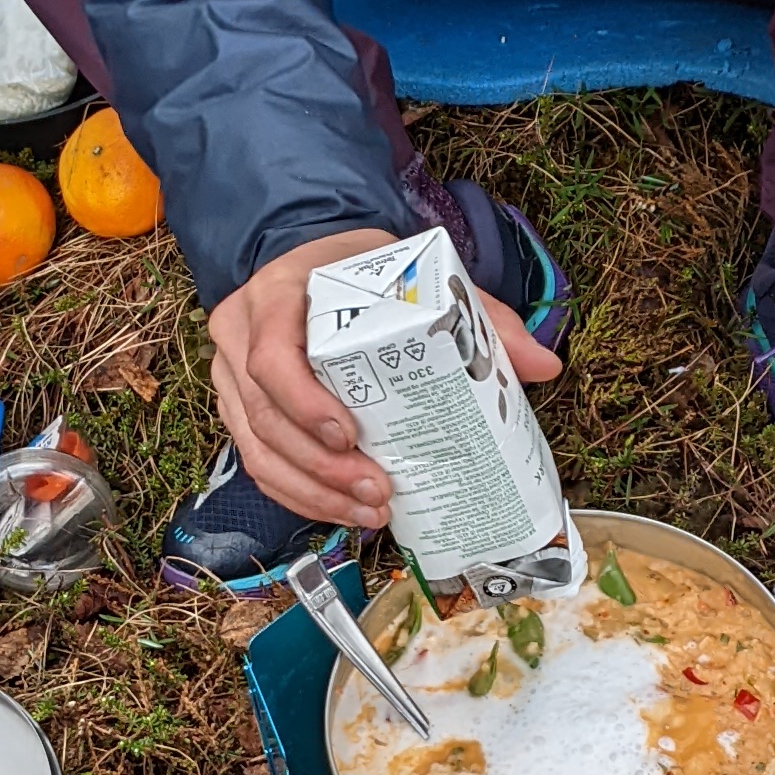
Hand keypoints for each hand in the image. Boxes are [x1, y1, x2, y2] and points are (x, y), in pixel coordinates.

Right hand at [207, 227, 564, 527]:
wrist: (311, 262)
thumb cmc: (356, 273)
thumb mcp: (413, 275)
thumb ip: (475, 314)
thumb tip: (541, 365)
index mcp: (277, 296)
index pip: (273, 358)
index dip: (306, 405)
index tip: (349, 436)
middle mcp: (241, 337)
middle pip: (266, 418)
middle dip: (322, 469)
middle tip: (378, 493)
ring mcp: (232, 376)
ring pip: (258, 450)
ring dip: (313, 491)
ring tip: (369, 512)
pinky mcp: (240, 407)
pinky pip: (257, 463)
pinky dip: (298, 494)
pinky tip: (340, 510)